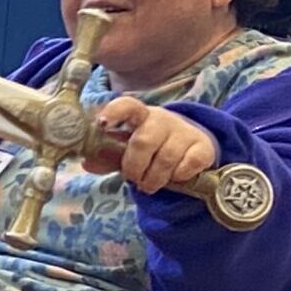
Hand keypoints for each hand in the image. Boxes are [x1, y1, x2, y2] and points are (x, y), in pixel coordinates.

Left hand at [85, 98, 219, 193]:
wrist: (191, 148)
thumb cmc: (152, 148)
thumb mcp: (128, 150)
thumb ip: (108, 157)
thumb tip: (87, 163)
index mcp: (139, 116)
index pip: (127, 106)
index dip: (114, 112)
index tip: (103, 124)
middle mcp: (162, 119)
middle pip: (143, 141)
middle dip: (134, 167)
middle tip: (134, 179)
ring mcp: (184, 131)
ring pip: (165, 158)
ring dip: (154, 179)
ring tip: (150, 184)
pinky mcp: (203, 146)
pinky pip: (188, 165)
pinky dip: (178, 177)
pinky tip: (174, 177)